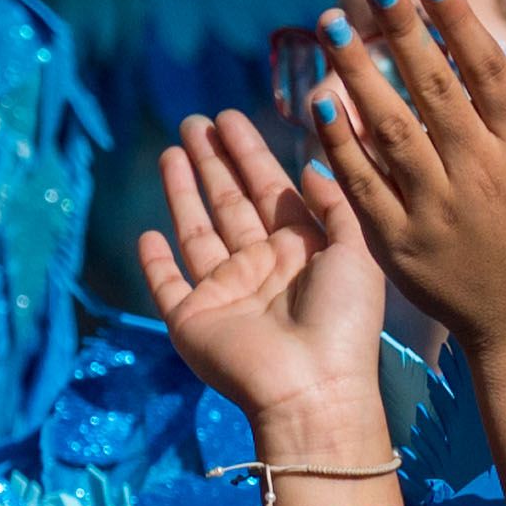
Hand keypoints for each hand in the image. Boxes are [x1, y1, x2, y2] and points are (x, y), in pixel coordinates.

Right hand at [138, 108, 399, 505]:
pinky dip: (156, 262)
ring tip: (171, 150)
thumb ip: (336, 205)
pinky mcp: (193, 320)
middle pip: (230, 202)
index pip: (269, 189)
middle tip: (194, 120)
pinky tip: (147, 233)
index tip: (229, 117)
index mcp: (300, 250)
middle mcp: (260, 266)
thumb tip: (309, 166)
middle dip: (213, 162)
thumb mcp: (357, 253)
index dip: (249, 153)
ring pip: (197, 231)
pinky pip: (168, 285)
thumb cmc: (343, 322)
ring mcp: (224, 293)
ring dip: (183, 192)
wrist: (312, 388)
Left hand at [313, 0, 505, 354]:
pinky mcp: (401, 243)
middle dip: (400, 32)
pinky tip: (320, 102)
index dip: (456, 21)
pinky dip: (341, 145)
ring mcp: (437, 209)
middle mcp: (480, 173)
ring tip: (329, 27)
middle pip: (432, 90)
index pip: (485, 70)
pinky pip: (364, 184)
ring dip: (358, 74)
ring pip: (391, 129)